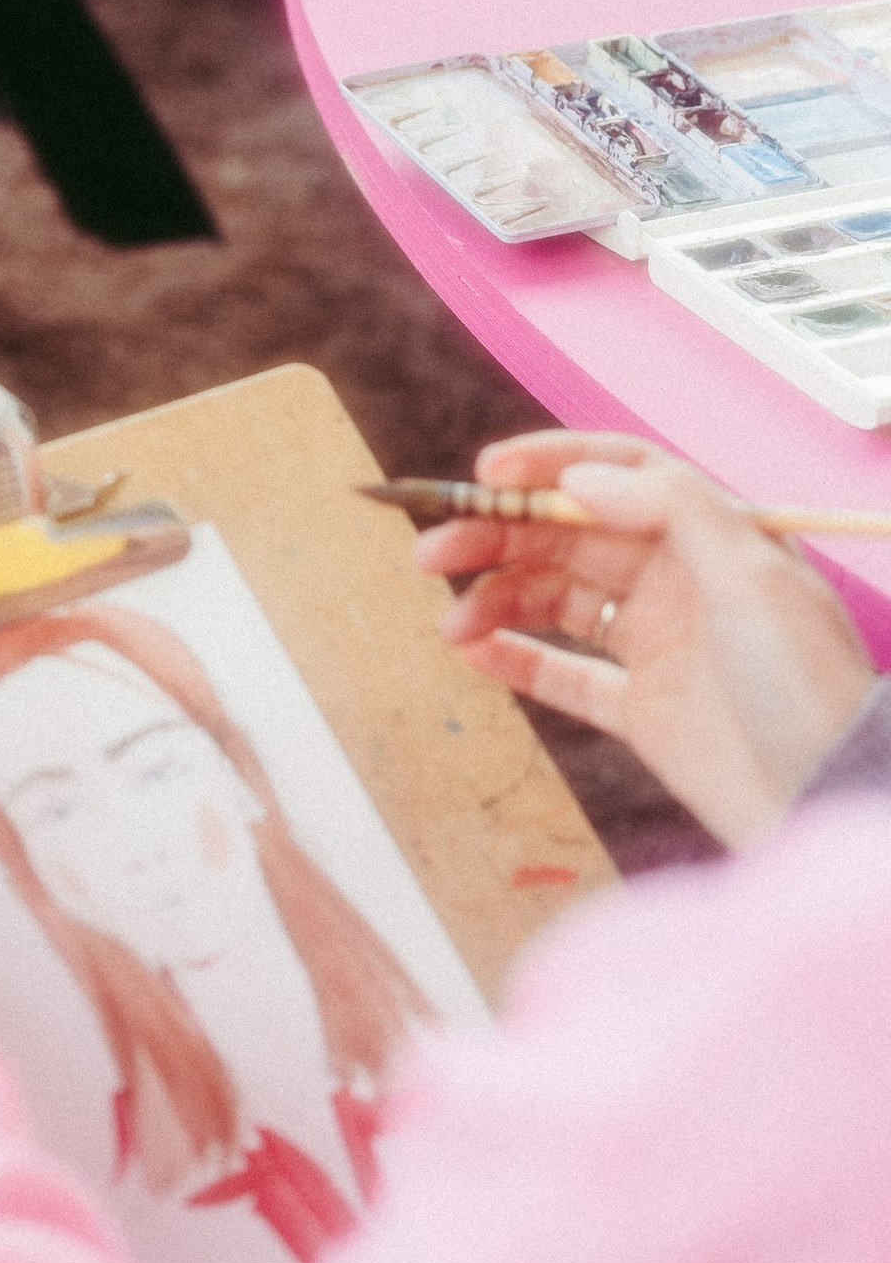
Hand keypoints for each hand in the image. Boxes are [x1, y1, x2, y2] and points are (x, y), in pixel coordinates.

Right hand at [419, 432, 874, 846]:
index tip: (487, 473)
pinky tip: (474, 649)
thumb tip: (581, 478)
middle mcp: (681, 581)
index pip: (622, 475)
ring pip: (556, 601)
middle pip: (570, 538)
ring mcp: (660, 643)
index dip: (551, 465)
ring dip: (497, 600)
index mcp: (711, 536)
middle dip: (498, 537)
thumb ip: (670, 508)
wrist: (827, 797)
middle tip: (434, 553)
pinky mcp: (643, 709)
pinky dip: (515, 657)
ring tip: (453, 624)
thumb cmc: (805, 683)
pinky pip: (565, 673)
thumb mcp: (753, 576)